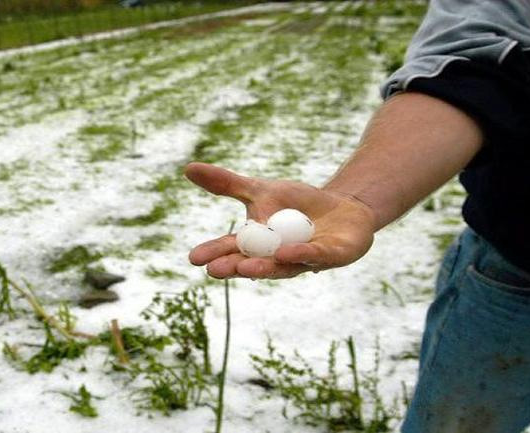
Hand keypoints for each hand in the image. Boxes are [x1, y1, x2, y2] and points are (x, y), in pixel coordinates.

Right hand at [185, 162, 376, 278]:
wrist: (342, 209)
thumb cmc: (296, 205)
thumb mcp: (261, 191)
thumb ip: (226, 184)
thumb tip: (187, 168)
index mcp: (258, 245)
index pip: (232, 250)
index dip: (214, 254)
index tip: (194, 258)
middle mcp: (277, 258)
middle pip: (253, 264)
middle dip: (235, 267)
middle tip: (215, 270)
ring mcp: (304, 260)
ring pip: (282, 266)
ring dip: (264, 267)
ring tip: (245, 268)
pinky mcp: (332, 256)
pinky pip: (315, 256)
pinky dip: (301, 254)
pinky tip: (287, 252)